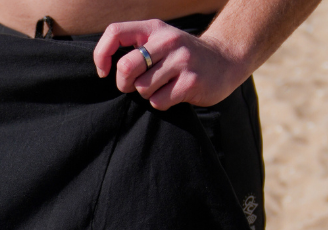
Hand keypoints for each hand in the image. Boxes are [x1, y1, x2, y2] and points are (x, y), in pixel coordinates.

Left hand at [93, 19, 250, 109]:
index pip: (115, 32)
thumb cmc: (181, 55)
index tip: (104, 72)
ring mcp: (182, 61)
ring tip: (162, 86)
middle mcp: (168, 41)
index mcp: (154, 29)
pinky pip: (158, 101)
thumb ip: (135, 47)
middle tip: (135, 85)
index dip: (101, 55)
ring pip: (142, 88)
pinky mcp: (192, 82)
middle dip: (124, 83)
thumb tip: (103, 68)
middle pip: (126, 67)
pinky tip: (174, 93)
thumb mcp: (160, 41)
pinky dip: (161, 102)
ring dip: (146, 94)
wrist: (226, 60)